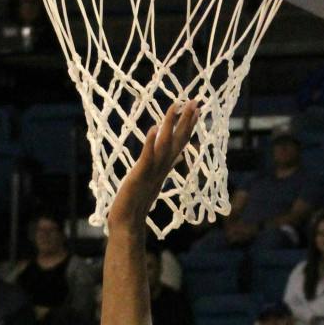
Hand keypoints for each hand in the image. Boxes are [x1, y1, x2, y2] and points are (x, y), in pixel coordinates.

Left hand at [109, 100, 201, 232]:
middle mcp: (161, 167)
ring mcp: (151, 172)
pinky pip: (147, 158)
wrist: (127, 222)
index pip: (180, 143)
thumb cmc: (137, 202)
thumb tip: (177, 156)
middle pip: (177, 141)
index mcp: (164, 167)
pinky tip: (154, 130)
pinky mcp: (139, 176)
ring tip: (174, 108)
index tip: (196, 109)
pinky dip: (150, 144)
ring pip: (164, 146)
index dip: (188, 126)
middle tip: (194, 102)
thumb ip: (165, 165)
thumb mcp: (153, 180)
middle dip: (185, 121)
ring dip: (170, 127)